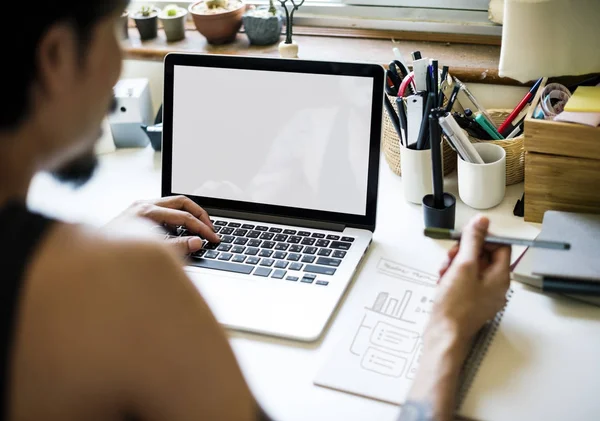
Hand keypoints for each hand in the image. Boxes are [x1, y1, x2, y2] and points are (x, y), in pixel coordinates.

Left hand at [118, 196, 219, 254]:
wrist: (91, 260)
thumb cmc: (117, 256)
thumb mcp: (151, 253)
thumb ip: (177, 247)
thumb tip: (198, 242)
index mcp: (147, 211)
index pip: (184, 215)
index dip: (202, 228)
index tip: (213, 238)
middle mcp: (143, 205)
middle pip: (182, 201)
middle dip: (199, 214)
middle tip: (211, 228)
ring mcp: (140, 207)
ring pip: (173, 203)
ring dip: (188, 215)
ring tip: (199, 230)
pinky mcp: (138, 213)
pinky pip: (164, 210)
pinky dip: (176, 219)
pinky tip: (179, 233)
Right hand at [429, 215, 510, 341]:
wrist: (443, 335)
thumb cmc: (455, 305)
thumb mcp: (463, 266)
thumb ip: (473, 241)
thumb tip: (482, 222)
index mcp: (500, 277)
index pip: (500, 246)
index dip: (482, 239)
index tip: (465, 239)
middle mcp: (495, 286)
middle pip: (483, 256)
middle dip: (464, 253)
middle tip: (451, 258)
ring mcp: (483, 295)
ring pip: (471, 268)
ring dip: (455, 264)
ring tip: (443, 273)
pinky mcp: (470, 301)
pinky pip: (464, 281)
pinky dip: (452, 277)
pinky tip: (442, 282)